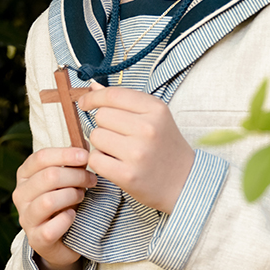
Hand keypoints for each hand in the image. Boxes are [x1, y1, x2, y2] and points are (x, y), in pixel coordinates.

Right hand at [13, 147, 96, 269]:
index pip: (40, 157)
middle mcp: (20, 195)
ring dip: (72, 196)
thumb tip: (85, 146)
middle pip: (48, 177)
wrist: (62, 240)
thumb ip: (72, 163)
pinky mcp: (36, 239)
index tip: (86, 156)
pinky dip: (67, 219)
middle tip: (92, 180)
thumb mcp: (66, 179)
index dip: (65, 154)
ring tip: (82, 196)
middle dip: (76, 176)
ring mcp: (26, 218)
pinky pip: (52, 227)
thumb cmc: (65, 202)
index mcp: (25, 175)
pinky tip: (74, 215)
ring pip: (48, 201)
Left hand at [79, 81, 194, 214]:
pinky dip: (100, 161)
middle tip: (118, 136)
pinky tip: (114, 163)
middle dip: (103, 125)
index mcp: (156, 110)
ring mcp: (137, 153)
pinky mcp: (127, 175)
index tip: (85, 103)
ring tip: (118, 150)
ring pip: (95, 136)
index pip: (113, 95)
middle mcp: (147, 129)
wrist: (184, 182)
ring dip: (101, 144)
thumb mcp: (154, 117)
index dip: (93, 98)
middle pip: (101, 116)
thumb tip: (93, 87)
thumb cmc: (166, 147)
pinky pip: (95, 159)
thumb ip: (125, 102)